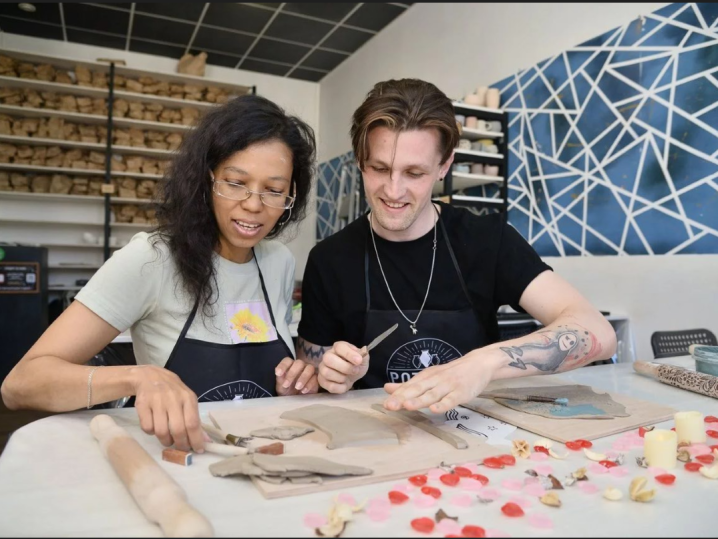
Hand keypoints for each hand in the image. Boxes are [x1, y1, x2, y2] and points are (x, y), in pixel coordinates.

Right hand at [130, 365, 203, 452]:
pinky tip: (155, 427)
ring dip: (166, 441)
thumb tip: (205, 441)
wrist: (149, 376)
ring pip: (161, 432)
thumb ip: (195, 419)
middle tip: (181, 448)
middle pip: (178, 430)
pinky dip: (151, 433)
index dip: (196, 439)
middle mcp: (173, 399)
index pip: (193, 423)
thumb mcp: (187, 400)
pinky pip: (147, 428)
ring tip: (168, 439)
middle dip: (181, 444)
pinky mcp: (142, 405)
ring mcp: (156, 402)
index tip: (198, 450)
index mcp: (187, 398)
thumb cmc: (173, 392)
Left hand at [275, 358, 318, 395]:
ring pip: (309, 368)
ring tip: (297, 387)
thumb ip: (280, 379)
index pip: (287, 360)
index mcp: (290, 366)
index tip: (278, 374)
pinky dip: (309, 384)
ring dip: (303, 377)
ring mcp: (309, 372)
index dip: (283, 365)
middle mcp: (300, 366)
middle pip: (299, 362)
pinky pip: (315, 378)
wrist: (296, 401)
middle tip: (286, 384)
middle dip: (292, 373)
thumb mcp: (281, 387)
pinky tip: (303, 391)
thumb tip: (278, 373)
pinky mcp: (316, 379)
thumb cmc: (287, 392)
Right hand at [317, 341, 368, 393]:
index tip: (359, 361)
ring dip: (342, 378)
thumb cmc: (356, 365)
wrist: (352, 376)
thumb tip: (363, 350)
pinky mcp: (322, 381)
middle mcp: (327, 356)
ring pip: (327, 373)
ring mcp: (323, 369)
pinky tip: (344, 384)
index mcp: (338, 347)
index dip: (349, 354)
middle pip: (328, 359)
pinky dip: (340, 388)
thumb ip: (363, 354)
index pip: (339, 347)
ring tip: (348, 378)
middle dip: (345, 367)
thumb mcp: (363, 359)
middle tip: (355, 370)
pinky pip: (329, 386)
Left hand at [383, 352, 501, 413]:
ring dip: (419, 400)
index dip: (397, 395)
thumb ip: (409, 385)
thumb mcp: (429, 377)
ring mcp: (448, 386)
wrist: (478, 364)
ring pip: (432, 395)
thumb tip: (387, 388)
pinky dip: (443, 405)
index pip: (409, 387)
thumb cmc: (451, 374)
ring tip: (407, 406)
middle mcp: (435, 380)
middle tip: (390, 405)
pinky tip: (435, 410)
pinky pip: (451, 400)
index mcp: (426, 377)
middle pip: (417, 390)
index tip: (385, 403)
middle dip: (403, 398)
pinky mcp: (461, 392)